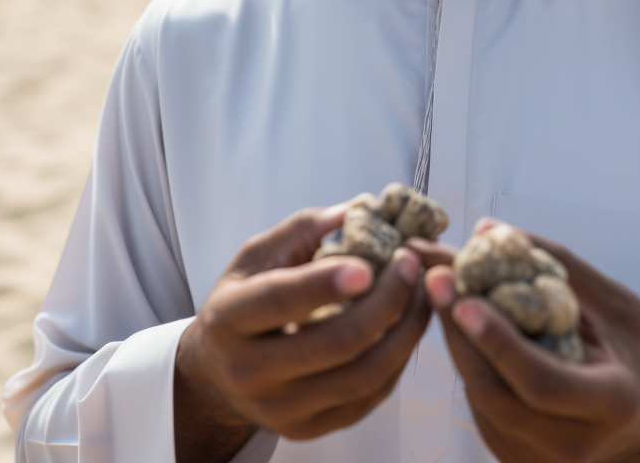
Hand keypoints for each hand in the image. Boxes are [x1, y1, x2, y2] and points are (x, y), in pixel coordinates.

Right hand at [174, 204, 430, 462]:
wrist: (216, 371)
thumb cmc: (243, 300)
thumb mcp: (256, 256)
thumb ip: (304, 229)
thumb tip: (355, 210)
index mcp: (229, 319)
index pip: (279, 301)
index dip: (324, 284)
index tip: (367, 266)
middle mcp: (249, 372)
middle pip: (333, 343)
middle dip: (386, 301)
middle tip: (411, 265)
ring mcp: (279, 408)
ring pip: (360, 376)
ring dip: (405, 330)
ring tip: (422, 292)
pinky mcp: (306, 428)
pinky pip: (368, 397)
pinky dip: (399, 358)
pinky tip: (408, 325)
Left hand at [422, 221, 639, 462]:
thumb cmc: (632, 352)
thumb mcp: (616, 304)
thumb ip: (556, 264)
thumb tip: (487, 229)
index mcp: (611, 403)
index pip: (542, 381)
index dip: (499, 343)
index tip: (463, 301)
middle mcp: (575, 445)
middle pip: (498, 393)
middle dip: (460, 333)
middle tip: (435, 276)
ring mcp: (543, 459)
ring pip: (481, 401)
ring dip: (456, 343)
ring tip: (440, 290)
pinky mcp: (518, 458)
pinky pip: (481, 408)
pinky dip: (467, 362)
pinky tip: (459, 324)